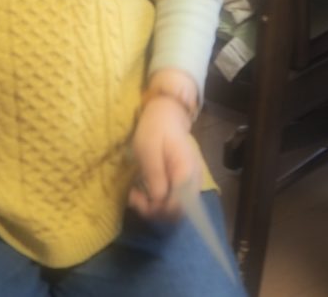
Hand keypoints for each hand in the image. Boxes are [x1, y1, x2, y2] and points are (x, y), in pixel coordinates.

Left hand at [128, 75, 200, 220]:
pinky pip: (175, 200)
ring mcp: (191, 183)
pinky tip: (144, 193)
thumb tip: (158, 200)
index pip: (179, 206)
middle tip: (133, 198)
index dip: (159, 210)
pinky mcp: (184, 183)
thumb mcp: (148, 149)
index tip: (139, 200)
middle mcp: (193, 182)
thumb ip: (155, 174)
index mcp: (185, 172)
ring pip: (177, 209)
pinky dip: (159, 201)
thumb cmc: (155, 129)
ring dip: (155, 208)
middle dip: (154, 211)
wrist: (167, 115)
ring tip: (135, 195)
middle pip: (179, 211)